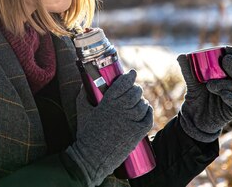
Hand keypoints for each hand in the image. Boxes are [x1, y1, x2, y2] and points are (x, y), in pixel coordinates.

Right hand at [66, 70, 152, 186]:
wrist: (92, 157)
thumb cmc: (86, 134)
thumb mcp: (82, 111)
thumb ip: (83, 95)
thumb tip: (84, 84)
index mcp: (108, 102)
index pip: (123, 83)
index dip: (129, 76)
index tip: (132, 73)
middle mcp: (121, 109)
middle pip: (135, 92)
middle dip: (136, 89)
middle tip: (134, 89)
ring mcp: (131, 121)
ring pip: (143, 104)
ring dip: (142, 101)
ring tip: (139, 101)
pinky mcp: (137, 133)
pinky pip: (148, 118)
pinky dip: (149, 112)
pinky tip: (146, 110)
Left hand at [177, 47, 231, 141]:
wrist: (194, 118)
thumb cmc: (197, 97)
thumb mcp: (191, 82)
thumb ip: (188, 70)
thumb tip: (181, 56)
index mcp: (225, 73)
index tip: (225, 49)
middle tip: (225, 61)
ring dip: (224, 83)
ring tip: (209, 85)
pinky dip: (230, 96)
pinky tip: (222, 94)